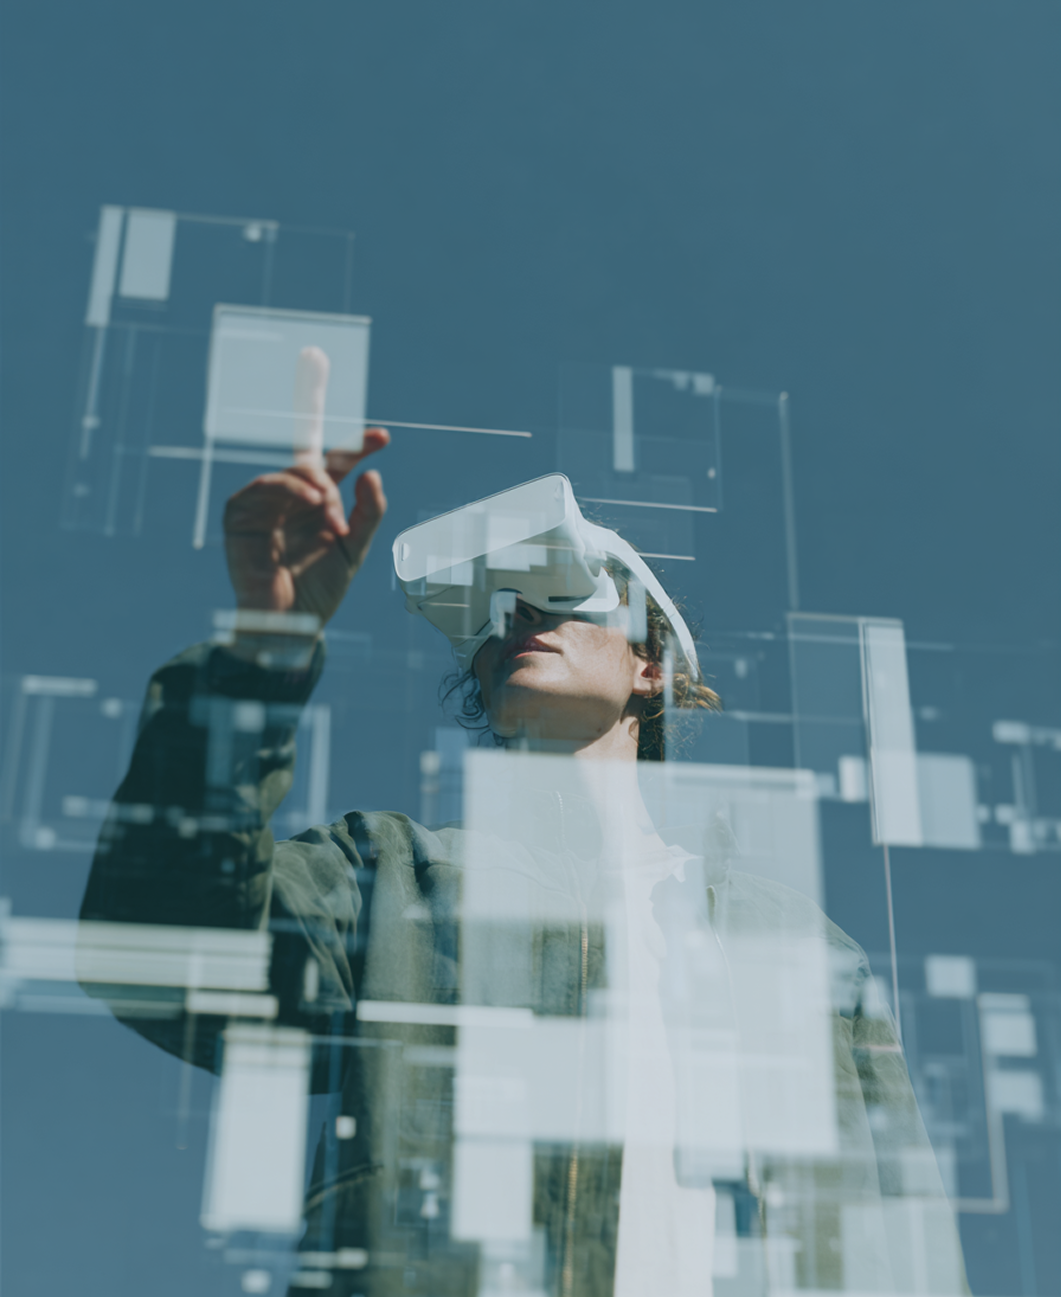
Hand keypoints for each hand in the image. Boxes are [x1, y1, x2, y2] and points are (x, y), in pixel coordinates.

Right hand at [223, 346, 388, 628]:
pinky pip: (261, 487)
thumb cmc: (321, 588)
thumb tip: (372, 474)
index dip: (359, 447)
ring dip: (312, 485)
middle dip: (331, 483)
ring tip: (326, 504)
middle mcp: (293, 501)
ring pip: (291, 474)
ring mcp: (266, 506)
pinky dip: (286, 487)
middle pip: (314, 466)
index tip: (384, 436)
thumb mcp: (355, 548)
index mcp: (320, 505)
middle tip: (339, 515)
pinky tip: (309, 499)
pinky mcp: (241, 515)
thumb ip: (368, 512)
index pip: (338, 465)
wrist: (291, 622)